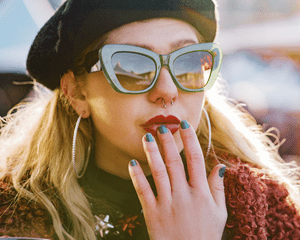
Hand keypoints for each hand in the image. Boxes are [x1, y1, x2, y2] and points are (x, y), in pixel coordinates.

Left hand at [128, 121, 226, 239]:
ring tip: (146, 137)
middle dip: (168, 142)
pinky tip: (132, 163)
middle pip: (175, 162)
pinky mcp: (152, 213)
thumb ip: (218, 188)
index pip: (196, 159)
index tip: (184, 125)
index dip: (190, 140)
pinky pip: (143, 191)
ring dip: (151, 153)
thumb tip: (220, 166)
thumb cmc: (206, 235)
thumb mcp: (220, 213)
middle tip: (162, 127)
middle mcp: (184, 195)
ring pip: (158, 172)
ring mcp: (167, 203)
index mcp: (201, 193)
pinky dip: (137, 177)